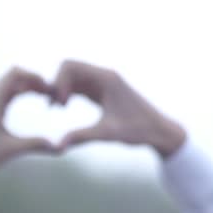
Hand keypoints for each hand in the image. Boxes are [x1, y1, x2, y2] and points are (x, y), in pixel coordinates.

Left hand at [0, 67, 55, 181]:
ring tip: (47, 94)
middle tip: (51, 91)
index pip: (14, 74)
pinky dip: (22, 91)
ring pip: (11, 82)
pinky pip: (8, 91)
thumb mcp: (13, 150)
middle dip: (34, 80)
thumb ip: (37, 145)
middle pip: (14, 75)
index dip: (34, 76)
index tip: (49, 88)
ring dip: (29, 85)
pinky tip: (35, 98)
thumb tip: (62, 148)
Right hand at [51, 60, 186, 157]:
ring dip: (61, 88)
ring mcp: (102, 82)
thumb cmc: (138, 130)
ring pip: (72, 76)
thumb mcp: (108, 134)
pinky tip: (63, 107)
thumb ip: (82, 137)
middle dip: (57, 84)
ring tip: (56, 109)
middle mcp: (103, 75)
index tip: (59, 106)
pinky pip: (79, 84)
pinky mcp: (102, 90)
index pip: (70, 66)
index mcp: (106, 78)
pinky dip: (68, 92)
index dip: (58, 83)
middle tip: (54, 107)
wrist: (158, 130)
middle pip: (69, 67)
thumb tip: (57, 146)